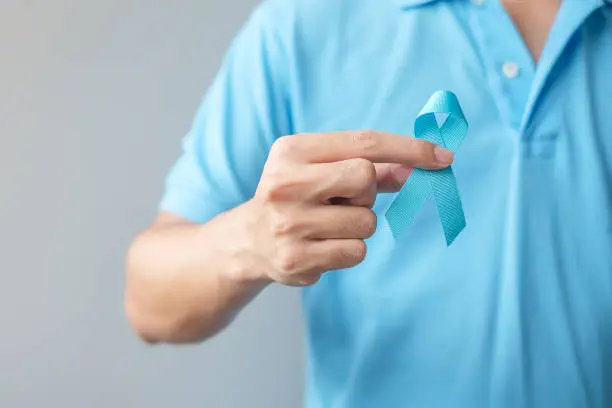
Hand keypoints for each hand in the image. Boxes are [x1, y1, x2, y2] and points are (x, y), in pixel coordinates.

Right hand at [244, 130, 453, 285]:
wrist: (249, 241)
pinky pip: (357, 252)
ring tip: (327, 225)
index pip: (363, 143)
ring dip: (358, 224)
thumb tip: (420, 166)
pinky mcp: (296, 259)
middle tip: (342, 199)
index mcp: (290, 152)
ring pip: (366, 222)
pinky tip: (322, 246)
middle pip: (365, 177)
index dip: (409, 148)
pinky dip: (349, 249)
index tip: (442, 157)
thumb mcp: (322, 170)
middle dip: (366, 191)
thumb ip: (371, 166)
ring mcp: (288, 224)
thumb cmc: (296, 196)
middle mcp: (284, 184)